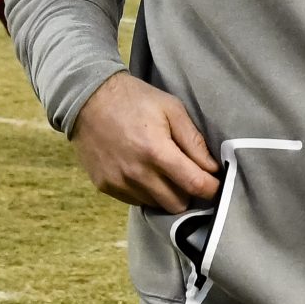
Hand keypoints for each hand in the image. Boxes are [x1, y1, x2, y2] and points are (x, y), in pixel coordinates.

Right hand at [71, 74, 221, 211]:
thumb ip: (194, 141)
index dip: (212, 188)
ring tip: (164, 170)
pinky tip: (144, 171)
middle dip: (189, 192)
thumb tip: (212, 168)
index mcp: (156, 152)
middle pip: (177, 204)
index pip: (195, 185)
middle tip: (189, 175)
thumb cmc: (135, 99)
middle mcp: (137, 174)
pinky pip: (136, 201)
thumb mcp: (172, 108)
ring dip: (167, 193)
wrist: (87, 98)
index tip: (216, 183)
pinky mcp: (106, 187)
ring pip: (157, 205)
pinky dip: (146, 192)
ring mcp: (119, 183)